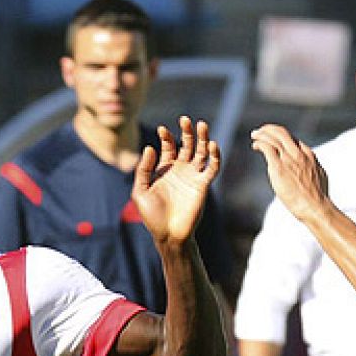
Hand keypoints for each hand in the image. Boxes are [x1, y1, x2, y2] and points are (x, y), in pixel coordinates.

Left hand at [132, 116, 221, 244]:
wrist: (168, 235)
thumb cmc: (152, 217)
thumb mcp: (140, 191)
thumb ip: (143, 169)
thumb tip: (150, 148)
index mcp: (165, 170)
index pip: (169, 147)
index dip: (166, 137)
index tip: (163, 130)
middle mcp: (180, 171)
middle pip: (187, 145)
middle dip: (187, 132)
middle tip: (185, 119)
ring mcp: (193, 177)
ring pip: (201, 152)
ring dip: (203, 138)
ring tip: (201, 124)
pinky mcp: (203, 185)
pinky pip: (212, 167)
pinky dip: (215, 156)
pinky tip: (212, 145)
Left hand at [249, 124, 330, 224]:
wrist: (316, 207)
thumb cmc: (318, 199)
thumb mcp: (319, 178)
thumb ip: (311, 170)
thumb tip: (309, 173)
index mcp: (309, 156)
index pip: (293, 140)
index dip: (282, 138)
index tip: (275, 140)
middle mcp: (299, 154)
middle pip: (283, 133)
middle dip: (270, 129)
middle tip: (261, 131)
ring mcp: (289, 159)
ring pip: (274, 137)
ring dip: (262, 134)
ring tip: (255, 135)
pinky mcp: (279, 167)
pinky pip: (267, 147)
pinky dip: (260, 143)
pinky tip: (255, 145)